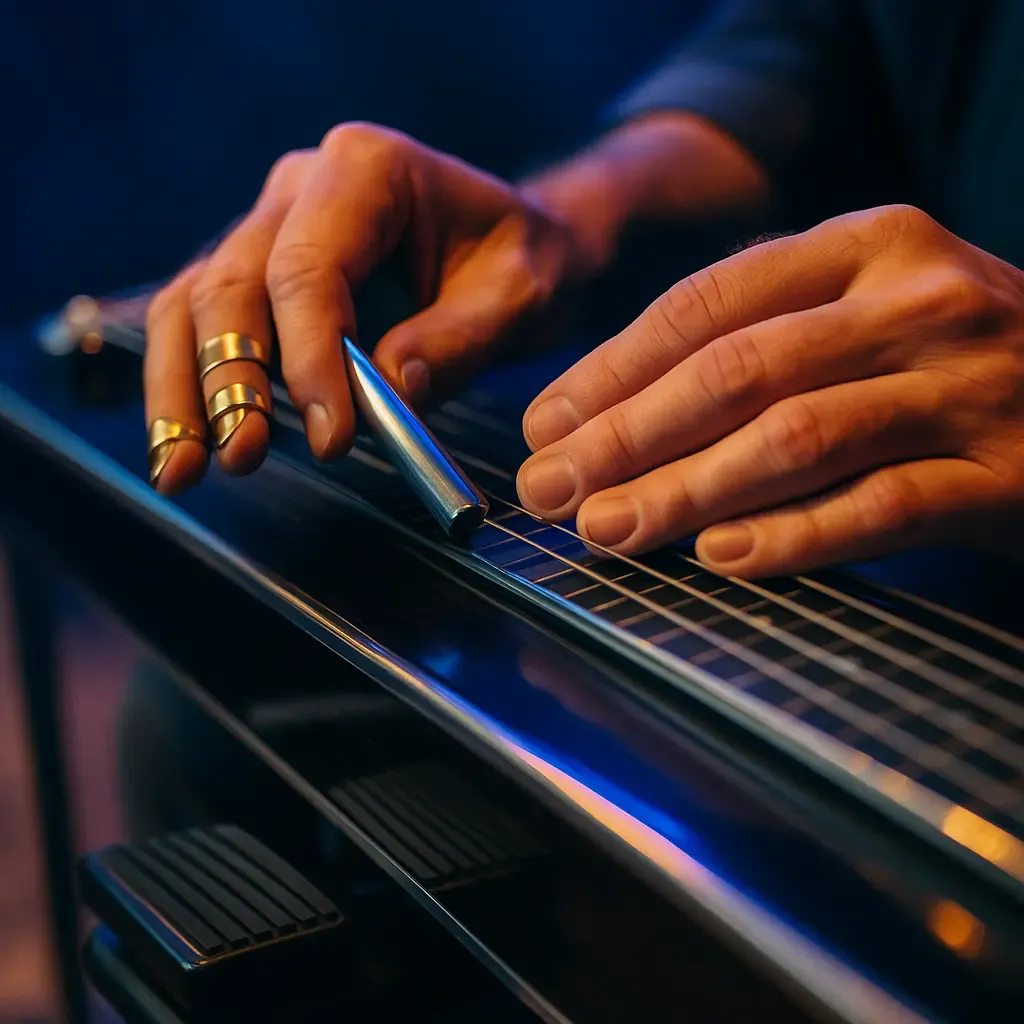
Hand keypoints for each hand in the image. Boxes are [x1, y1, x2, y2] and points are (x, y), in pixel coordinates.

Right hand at [144, 123, 586, 493]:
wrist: (516, 249)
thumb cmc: (523, 264)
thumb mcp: (520, 298)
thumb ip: (458, 340)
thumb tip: (387, 390)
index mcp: (367, 169)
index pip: (310, 265)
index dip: (310, 355)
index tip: (331, 436)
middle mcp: (300, 188)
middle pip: (233, 282)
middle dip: (233, 377)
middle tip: (246, 456)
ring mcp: (269, 229)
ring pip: (195, 304)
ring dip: (186, 391)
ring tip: (184, 471)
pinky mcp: (259, 278)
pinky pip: (201, 327)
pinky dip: (190, 389)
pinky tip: (185, 449)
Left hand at [516, 205, 1023, 576]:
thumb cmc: (946, 358)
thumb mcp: (859, 309)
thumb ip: (757, 338)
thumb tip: (601, 413)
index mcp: (866, 244)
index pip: (707, 302)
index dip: (612, 368)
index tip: (546, 425)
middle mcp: (918, 300)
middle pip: (739, 370)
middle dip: (629, 436)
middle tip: (551, 489)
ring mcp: (969, 386)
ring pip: (799, 437)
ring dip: (688, 490)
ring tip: (608, 529)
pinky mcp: (1007, 475)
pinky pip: (881, 508)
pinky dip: (793, 535)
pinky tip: (719, 556)